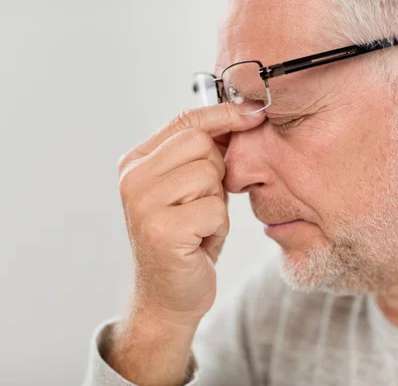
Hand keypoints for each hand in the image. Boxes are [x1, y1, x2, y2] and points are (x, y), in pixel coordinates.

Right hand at [117, 103, 265, 325]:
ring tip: (200, 224)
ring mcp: (142, 203)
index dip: (224, 114)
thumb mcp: (192, 189)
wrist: (168, 296)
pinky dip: (218, 227)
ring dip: (217, 203)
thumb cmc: (187, 239)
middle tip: (204, 202)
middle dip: (217, 171)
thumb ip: (203, 155)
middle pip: (200, 144)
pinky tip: (200, 242)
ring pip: (210, 174)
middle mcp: (132, 179)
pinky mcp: (161, 230)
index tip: (254, 112)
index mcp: (136, 163)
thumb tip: (244, 114)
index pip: (185, 121)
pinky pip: (215, 209)